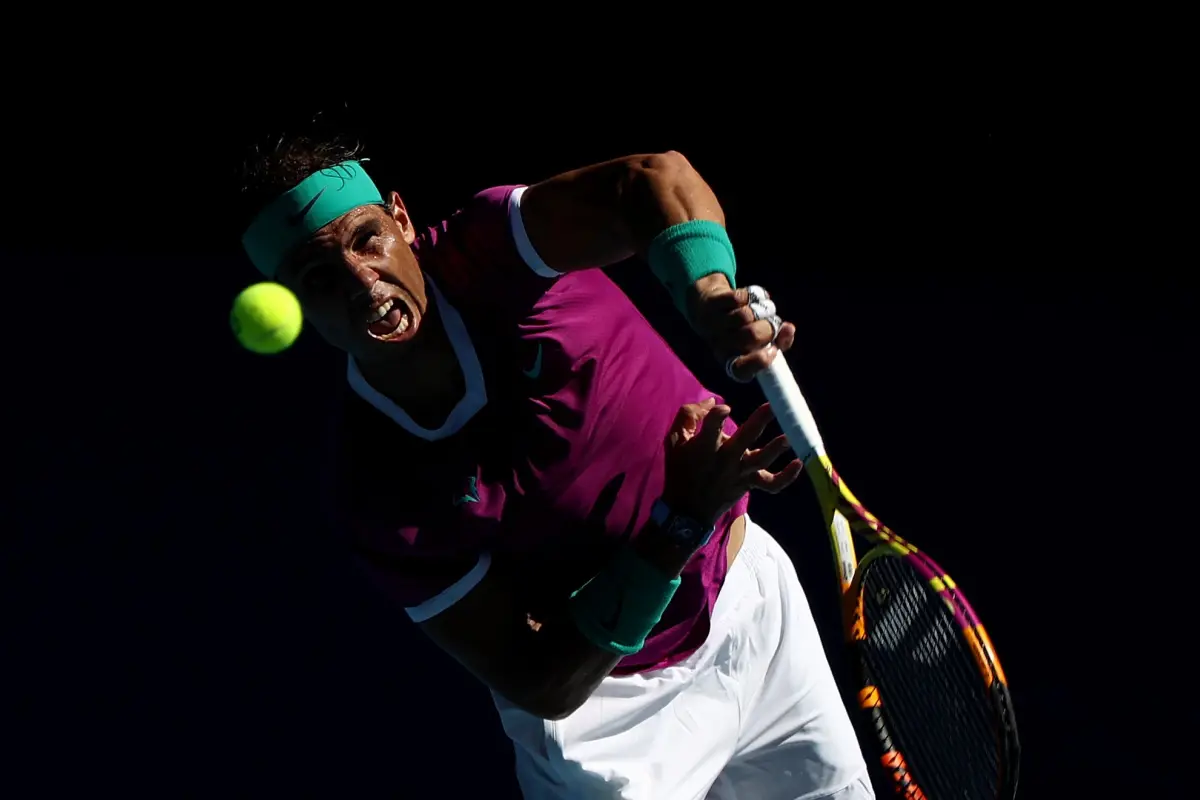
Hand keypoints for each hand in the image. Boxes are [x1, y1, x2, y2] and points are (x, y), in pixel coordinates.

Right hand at [661, 398, 803, 526]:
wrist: (688, 509)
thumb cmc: (681, 470)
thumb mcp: (676, 440)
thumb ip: (689, 416)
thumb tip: (713, 400)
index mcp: (704, 447)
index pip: (712, 426)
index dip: (717, 415)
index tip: (723, 407)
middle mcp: (725, 458)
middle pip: (744, 438)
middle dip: (759, 421)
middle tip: (773, 406)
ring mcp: (739, 473)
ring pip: (761, 460)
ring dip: (776, 448)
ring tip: (789, 436)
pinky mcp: (749, 484)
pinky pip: (772, 484)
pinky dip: (786, 476)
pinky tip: (798, 463)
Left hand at [691, 275, 796, 382]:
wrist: (709, 306)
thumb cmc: (742, 330)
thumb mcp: (762, 341)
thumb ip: (781, 341)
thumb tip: (788, 328)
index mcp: (730, 362)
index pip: (741, 371)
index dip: (762, 360)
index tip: (773, 350)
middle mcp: (718, 346)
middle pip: (752, 335)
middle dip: (768, 328)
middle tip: (771, 325)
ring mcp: (712, 324)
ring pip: (746, 315)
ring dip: (761, 309)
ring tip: (761, 310)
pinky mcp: (711, 303)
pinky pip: (739, 298)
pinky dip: (751, 295)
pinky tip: (750, 299)